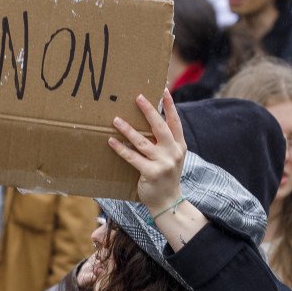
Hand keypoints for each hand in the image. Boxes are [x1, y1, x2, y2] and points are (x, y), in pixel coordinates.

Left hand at [108, 90, 185, 214]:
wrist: (169, 201)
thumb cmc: (167, 175)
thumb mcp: (173, 157)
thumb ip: (166, 141)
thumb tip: (151, 120)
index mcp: (179, 145)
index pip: (175, 121)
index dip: (170, 105)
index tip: (164, 89)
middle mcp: (173, 152)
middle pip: (160, 127)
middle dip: (148, 110)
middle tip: (138, 97)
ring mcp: (163, 163)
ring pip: (142, 141)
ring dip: (128, 129)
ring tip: (116, 119)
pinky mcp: (151, 173)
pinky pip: (133, 157)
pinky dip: (121, 148)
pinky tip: (111, 140)